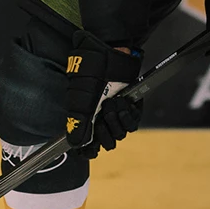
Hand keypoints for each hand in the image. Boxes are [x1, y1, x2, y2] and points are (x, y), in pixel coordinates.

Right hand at [63, 31, 142, 156]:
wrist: (108, 58)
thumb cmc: (90, 77)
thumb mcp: (79, 102)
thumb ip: (78, 125)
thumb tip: (76, 145)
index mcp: (86, 121)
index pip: (89, 147)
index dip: (90, 150)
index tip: (92, 149)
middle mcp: (101, 120)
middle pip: (107, 143)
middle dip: (105, 132)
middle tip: (101, 117)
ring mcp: (116, 115)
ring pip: (120, 134)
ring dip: (116, 120)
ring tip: (111, 103)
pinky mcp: (130, 108)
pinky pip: (132, 123)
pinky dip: (127, 115)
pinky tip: (122, 102)